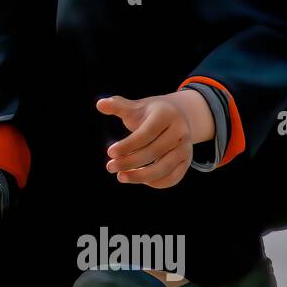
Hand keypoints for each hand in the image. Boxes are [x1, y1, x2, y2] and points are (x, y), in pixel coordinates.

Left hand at [96, 91, 213, 188]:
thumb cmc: (149, 114)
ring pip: (164, 168)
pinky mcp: (186, 161)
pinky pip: (173, 178)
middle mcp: (180, 131)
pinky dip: (155, 182)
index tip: (110, 153)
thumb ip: (118, 106)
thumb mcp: (135, 107)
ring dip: (141, 176)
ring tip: (120, 176)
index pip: (146, 134)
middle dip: (129, 162)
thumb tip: (100, 104)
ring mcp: (185, 148)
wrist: (177, 117)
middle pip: (154, 152)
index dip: (128, 145)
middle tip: (110, 167)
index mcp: (166, 115)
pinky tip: (137, 179)